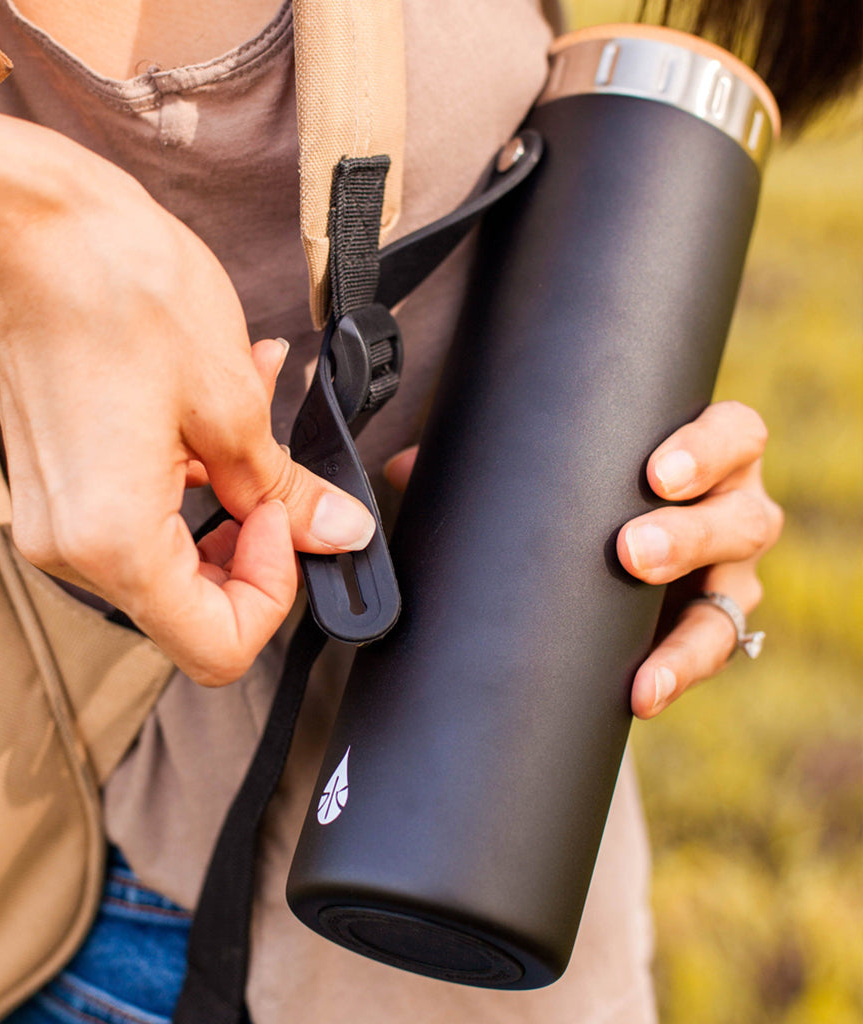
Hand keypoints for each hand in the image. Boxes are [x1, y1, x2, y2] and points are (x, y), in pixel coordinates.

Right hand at [0, 144, 374, 686]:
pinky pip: (137, 515)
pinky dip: (188, 479)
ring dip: (226, 500)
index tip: (285, 522)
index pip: (216, 646)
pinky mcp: (57, 484)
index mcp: (113, 544)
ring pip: (171, 557)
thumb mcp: (233, 403)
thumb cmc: (121, 293)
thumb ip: (288, 492)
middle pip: (192, 607)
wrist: (29, 226)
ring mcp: (56, 518)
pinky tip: (215, 412)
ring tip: (253, 418)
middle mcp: (70, 548)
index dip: (272, 594)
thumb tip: (338, 534)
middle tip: (278, 482)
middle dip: (253, 547)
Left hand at [383, 400, 782, 718]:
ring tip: (641, 650)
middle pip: (740, 516)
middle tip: (629, 550)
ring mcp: (726, 575)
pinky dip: (676, 674)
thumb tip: (402, 467)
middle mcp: (729, 510)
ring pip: (735, 594)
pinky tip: (641, 693)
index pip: (731, 435)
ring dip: (687, 622)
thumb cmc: (592, 495)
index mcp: (702, 455)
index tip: (656, 471)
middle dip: (689, 534)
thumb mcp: (558, 474)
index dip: (706, 449)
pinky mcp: (709, 627)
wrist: (620, 555)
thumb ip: (493, 463)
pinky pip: (711, 655)